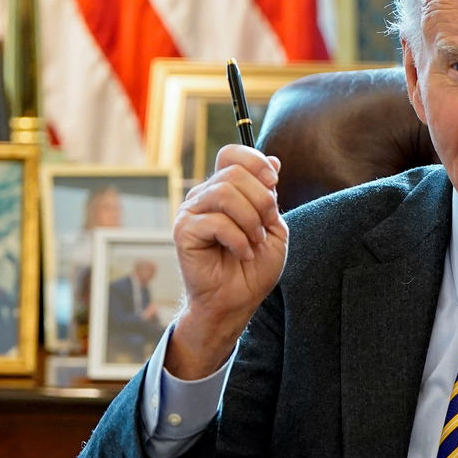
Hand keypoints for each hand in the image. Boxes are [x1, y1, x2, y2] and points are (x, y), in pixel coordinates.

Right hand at [166, 145, 286, 377]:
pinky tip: (242, 253)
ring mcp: (191, 212)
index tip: (273, 182)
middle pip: (234, 173)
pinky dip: (239, 239)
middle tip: (267, 225)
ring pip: (224, 193)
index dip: (255, 161)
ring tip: (254, 241)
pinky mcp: (184, 231)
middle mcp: (204, 196)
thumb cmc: (253, 268)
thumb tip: (273, 160)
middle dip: (261, 199)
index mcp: (224, 190)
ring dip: (250, 220)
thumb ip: (271, 196)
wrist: (236, 302)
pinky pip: (216, 222)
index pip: (232, 155)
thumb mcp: (273, 228)